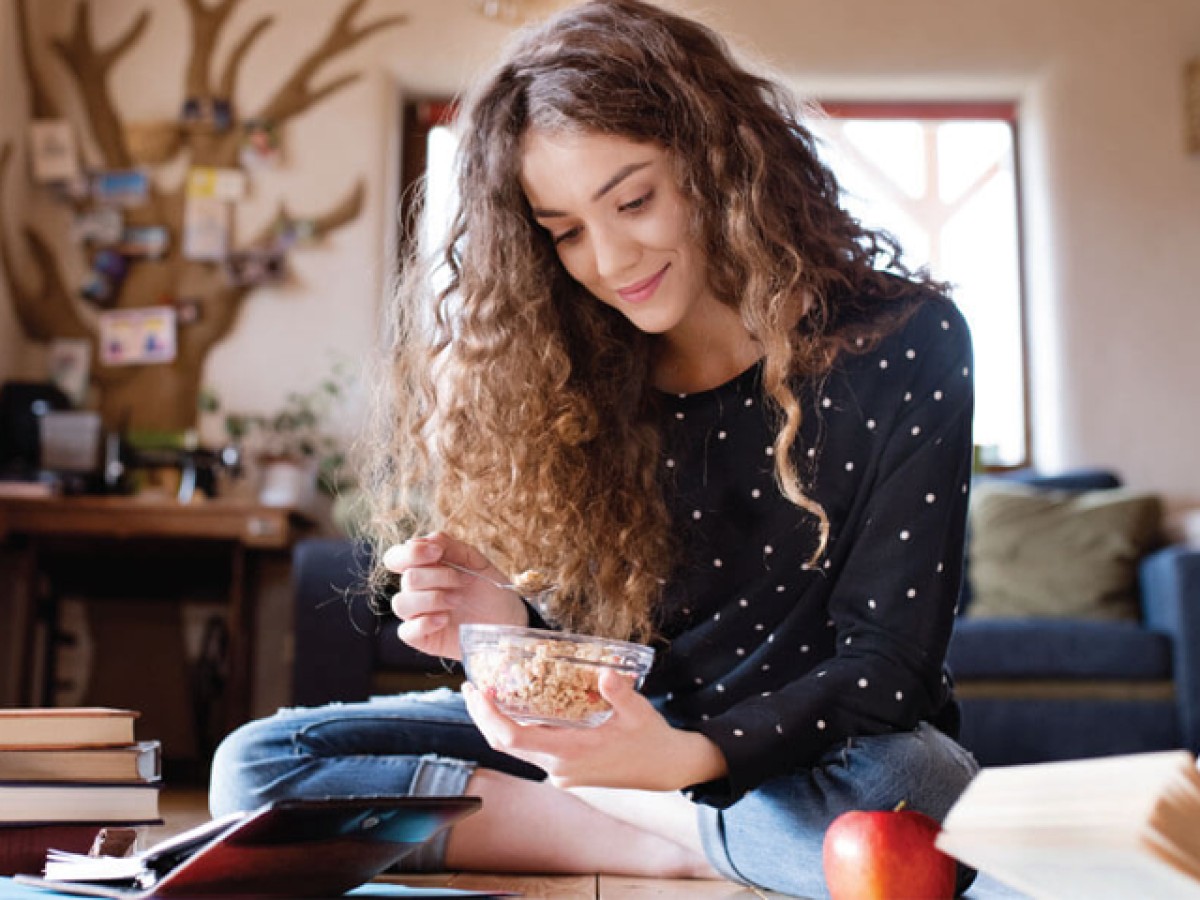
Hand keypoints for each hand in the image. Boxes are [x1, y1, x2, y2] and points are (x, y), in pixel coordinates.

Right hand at [381, 532, 526, 659]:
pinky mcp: (422, 638)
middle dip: (438, 576)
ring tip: (457, 601)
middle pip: (407, 578)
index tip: (437, 553)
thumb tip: (421, 540)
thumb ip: (450, 547)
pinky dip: (424, 623)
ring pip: (402, 603)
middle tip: (462, 581)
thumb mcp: (476, 561)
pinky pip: (406, 631)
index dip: (411, 553)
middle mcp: (417, 591)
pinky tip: (445, 619)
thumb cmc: (491, 589)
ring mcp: (418, 615)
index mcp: (424, 569)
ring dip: (433, 598)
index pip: (396, 558)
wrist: (510, 619)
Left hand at [462, 668, 727, 790]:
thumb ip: (620, 693)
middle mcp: (559, 768)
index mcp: (571, 754)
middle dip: (483, 716)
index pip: (513, 738)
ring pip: (516, 748)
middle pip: (505, 744)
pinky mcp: (564, 770)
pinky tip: (516, 707)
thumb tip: (606, 673)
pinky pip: (530, 749)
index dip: (489, 716)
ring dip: (498, 723)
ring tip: (488, 693)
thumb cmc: (651, 739)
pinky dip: (517, 729)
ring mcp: (560, 772)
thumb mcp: (639, 712)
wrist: (666, 768)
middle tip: (471, 686)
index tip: (478, 691)